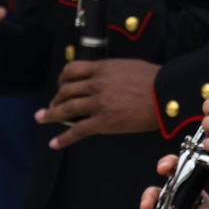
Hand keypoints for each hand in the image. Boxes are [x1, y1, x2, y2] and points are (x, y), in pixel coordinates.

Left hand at [36, 58, 161, 146]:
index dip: (62, 79)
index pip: (72, 70)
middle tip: (51, 106)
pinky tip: (55, 143)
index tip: (61, 85)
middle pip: (65, 90)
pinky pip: (77, 131)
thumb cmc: (155, 79)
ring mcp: (98, 103)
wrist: (166, 93)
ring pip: (66, 109)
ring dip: (51, 114)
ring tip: (42, 118)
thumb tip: (106, 77)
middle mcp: (96, 84)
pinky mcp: (103, 122)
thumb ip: (113, 71)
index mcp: (103, 68)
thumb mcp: (129, 66)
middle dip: (55, 98)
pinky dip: (63, 138)